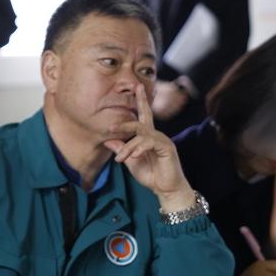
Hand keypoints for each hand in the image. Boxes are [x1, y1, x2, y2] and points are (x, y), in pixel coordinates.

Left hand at [103, 85, 194, 210]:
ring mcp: (163, 140)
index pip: (144, 114)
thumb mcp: (130, 161)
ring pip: (142, 135)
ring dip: (129, 147)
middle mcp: (156, 135)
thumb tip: (108, 139)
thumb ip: (121, 149)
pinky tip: (135, 156)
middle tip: (111, 127)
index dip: (141, 100)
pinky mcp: (167, 148)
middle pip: (143, 119)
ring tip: (121, 159)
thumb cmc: (150, 175)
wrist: (166, 189)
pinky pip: (150, 142)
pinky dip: (140, 148)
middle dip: (127, 120)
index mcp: (148, 136)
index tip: (136, 87)